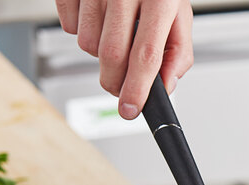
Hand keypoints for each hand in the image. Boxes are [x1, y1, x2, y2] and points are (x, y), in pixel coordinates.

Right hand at [55, 0, 192, 118]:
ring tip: (115, 33)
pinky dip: (81, 30)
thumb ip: (178, 54)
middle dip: (115, 81)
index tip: (130, 109)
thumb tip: (166, 86)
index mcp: (159, 0)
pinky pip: (69, 25)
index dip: (136, 89)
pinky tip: (98, 18)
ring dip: (99, 53)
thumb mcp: (178, 16)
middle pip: (112, 56)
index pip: (146, 55)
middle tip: (123, 81)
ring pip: (88, 44)